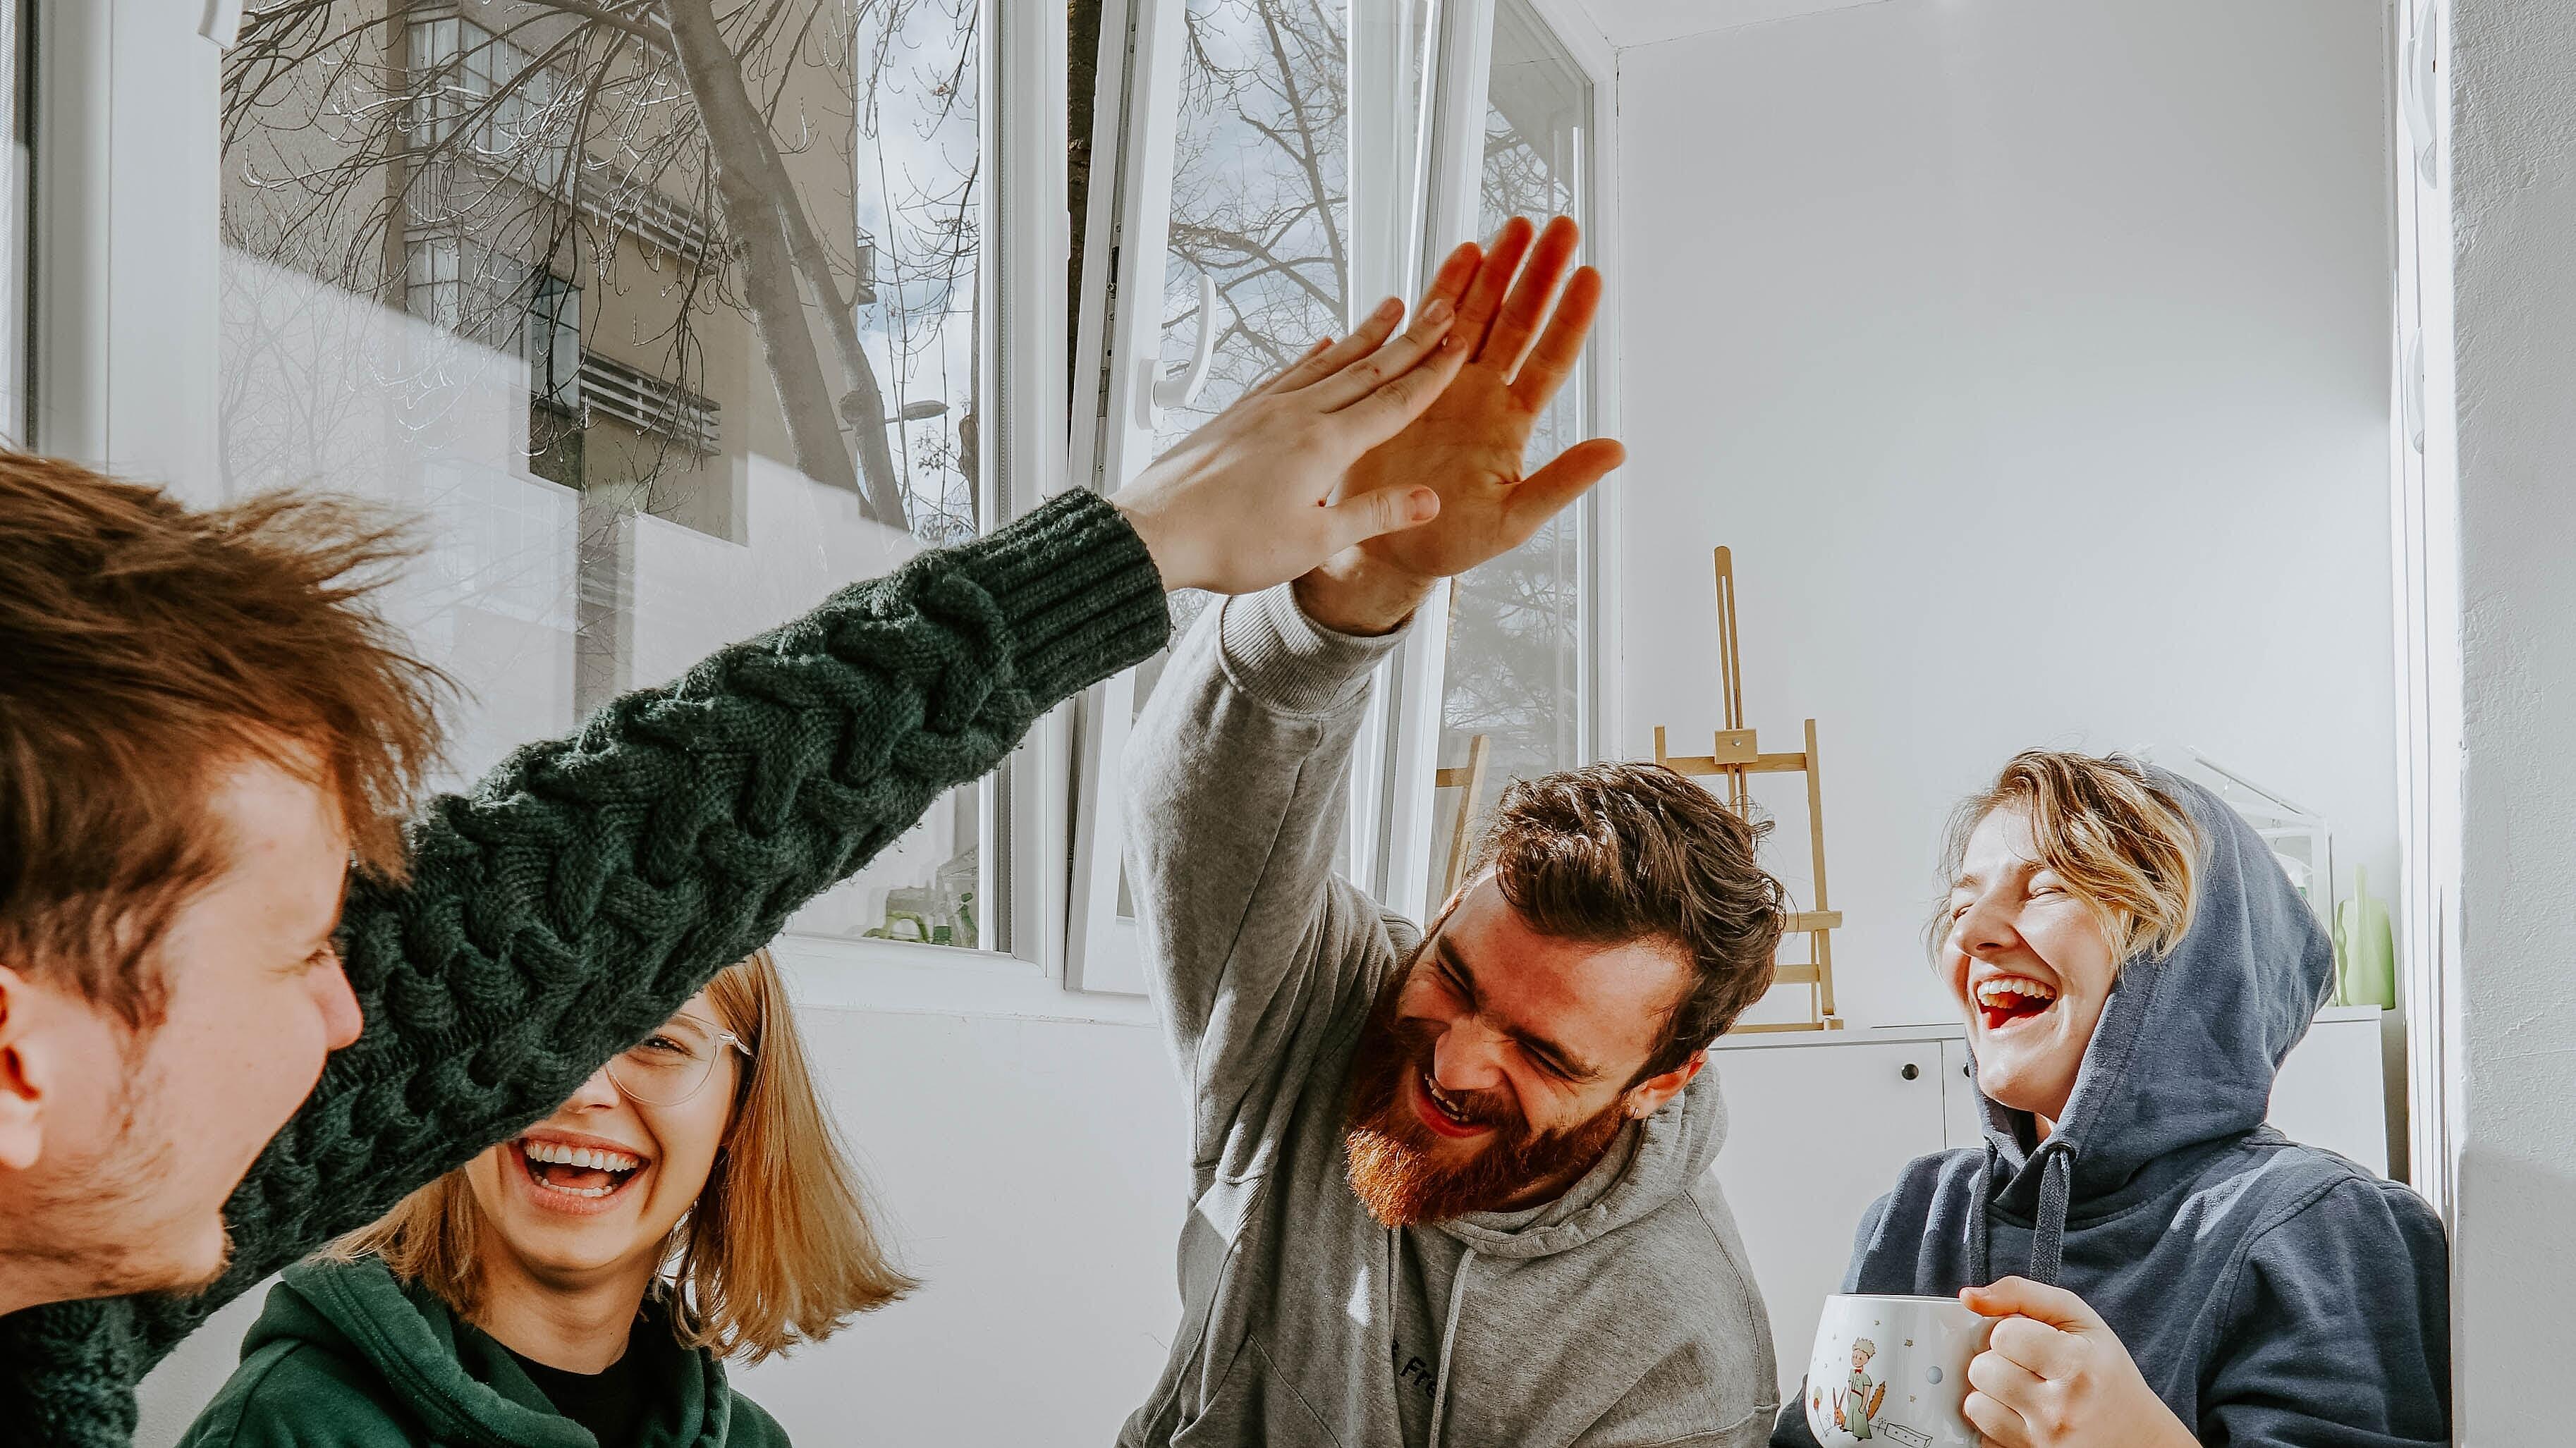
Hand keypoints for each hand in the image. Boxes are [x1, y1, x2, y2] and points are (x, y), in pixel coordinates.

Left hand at [1112, 294, 1466, 594]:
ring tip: (1392, 307)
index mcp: (1323, 445)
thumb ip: (1373, 513)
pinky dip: (1311, 356)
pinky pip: (1286, 373)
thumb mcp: (1314, 541)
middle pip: (1367, 369)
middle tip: (1443, 308)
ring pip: (1328, 362)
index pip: (1393, 402)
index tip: (1460, 345)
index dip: (1431, 374)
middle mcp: (1296, 414)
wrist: (1155, 532)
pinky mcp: (1239, 413)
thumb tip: (1429, 500)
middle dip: (1411, 340)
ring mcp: (1264, 408)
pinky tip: (1322, 344)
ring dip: (1365, 335)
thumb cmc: (1228, 543)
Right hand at [1295, 215, 1624, 634]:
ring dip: (1498, 270)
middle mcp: (1484, 394)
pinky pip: (1429, 326)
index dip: (1571, 318)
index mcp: (1511, 424)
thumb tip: (1617, 449)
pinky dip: (1445, 290)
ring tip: (1517, 226)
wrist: (1385, 546)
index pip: (1551, 359)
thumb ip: (1562, 482)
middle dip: (1539, 274)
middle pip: (1519, 321)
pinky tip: (1463, 253)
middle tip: (1561, 227)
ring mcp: (1446, 383)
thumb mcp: (1513, 520)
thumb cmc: (1451, 541)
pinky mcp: (1408, 382)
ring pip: (1479, 314)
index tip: (1589, 276)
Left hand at [1959, 1279, 2198, 1447]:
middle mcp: (2061, 1409)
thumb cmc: (2105, 1372)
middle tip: (2026, 1367)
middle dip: (1997, 1362)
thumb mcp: (2078, 1319)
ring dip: (1992, 1394)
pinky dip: (1996, 1423)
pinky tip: (2023, 1417)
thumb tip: (1969, 1297)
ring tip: (2023, 1391)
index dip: (2008, 1332)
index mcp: (2078, 1366)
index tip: (2028, 1339)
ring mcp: (2044, 1442)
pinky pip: (1982, 1436)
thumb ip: (2021, 1294)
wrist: (2137, 1436)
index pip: (2001, 1335)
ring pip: (1975, 1405)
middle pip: (1983, 1370)